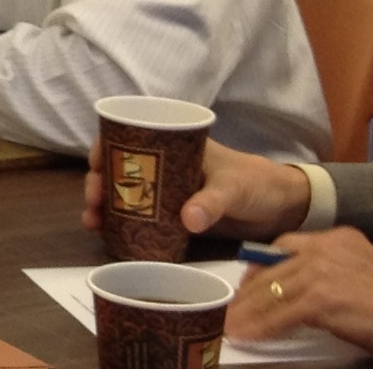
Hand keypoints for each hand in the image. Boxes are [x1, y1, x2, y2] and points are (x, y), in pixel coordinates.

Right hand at [83, 139, 310, 241]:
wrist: (280, 207)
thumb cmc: (256, 183)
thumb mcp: (234, 188)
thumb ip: (213, 202)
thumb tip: (187, 220)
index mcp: (175, 146)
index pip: (128, 138)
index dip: (103, 149)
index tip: (93, 166)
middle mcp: (165, 166)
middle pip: (119, 168)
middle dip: (98, 183)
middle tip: (92, 204)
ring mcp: (167, 192)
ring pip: (125, 194)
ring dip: (105, 205)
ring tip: (93, 222)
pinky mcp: (174, 216)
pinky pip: (140, 217)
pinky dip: (122, 223)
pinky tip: (109, 235)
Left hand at [226, 228, 372, 365]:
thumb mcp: (362, 273)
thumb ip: (332, 273)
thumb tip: (303, 295)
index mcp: (338, 237)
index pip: (286, 246)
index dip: (262, 265)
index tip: (248, 281)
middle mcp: (326, 246)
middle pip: (272, 267)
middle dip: (248, 290)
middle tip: (233, 306)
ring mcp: (322, 270)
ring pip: (271, 290)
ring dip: (248, 311)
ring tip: (233, 325)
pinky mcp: (321, 298)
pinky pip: (280, 314)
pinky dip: (260, 327)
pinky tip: (247, 335)